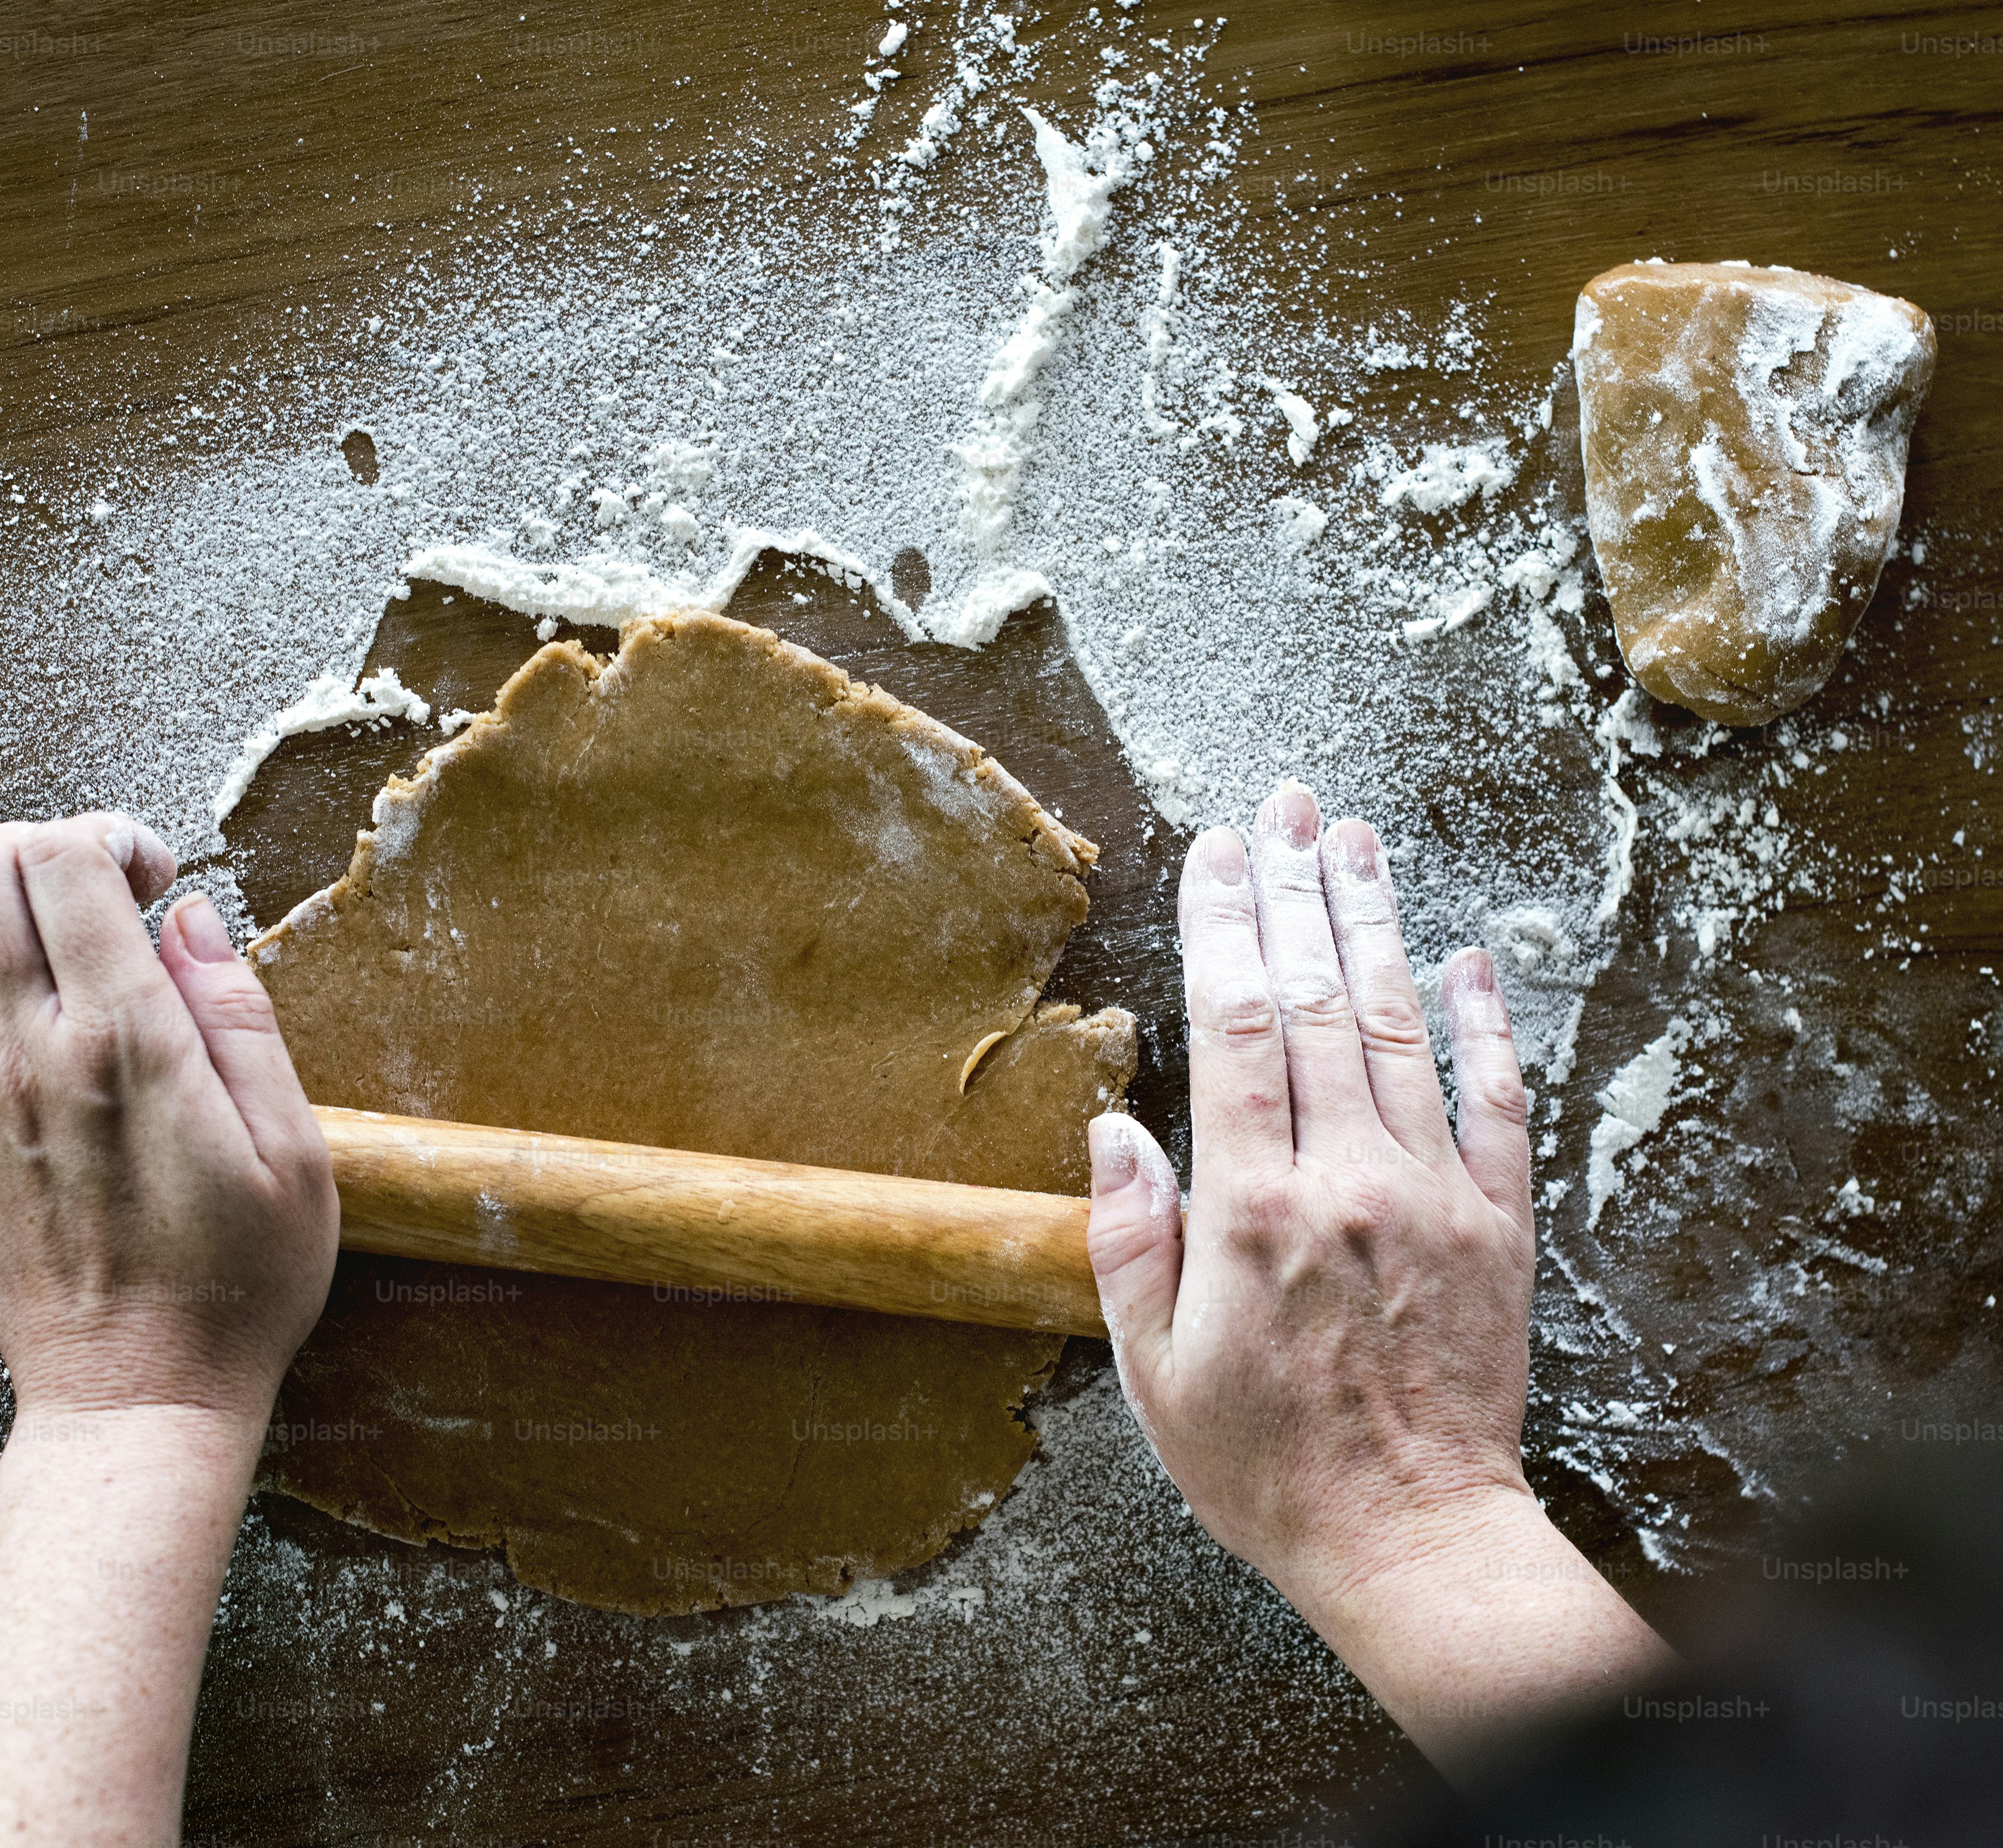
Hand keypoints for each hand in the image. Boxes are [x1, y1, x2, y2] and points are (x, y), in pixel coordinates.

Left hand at [0, 812, 337, 1421]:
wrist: (137, 1398)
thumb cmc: (235, 1284)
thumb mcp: (295, 1150)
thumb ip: (241, 1017)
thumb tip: (191, 921)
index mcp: (123, 1041)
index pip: (63, 859)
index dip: (113, 836)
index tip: (161, 882)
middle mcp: (25, 1051)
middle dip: (41, 847)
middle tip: (105, 899)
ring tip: (44, 942)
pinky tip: (6, 1017)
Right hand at [1087, 781, 1667, 1775]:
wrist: (1415, 1544)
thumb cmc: (1267, 1468)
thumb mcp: (1153, 1373)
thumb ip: (1130, 1240)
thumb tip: (1117, 1126)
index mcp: (1254, 1211)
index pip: (1240, 1028)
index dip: (1227, 926)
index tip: (1220, 848)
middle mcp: (1350, 1181)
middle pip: (1323, 1002)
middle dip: (1299, 890)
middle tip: (1292, 803)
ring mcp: (1436, 1197)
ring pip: (1405, 1029)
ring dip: (1379, 925)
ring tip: (1359, 840)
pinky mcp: (1500, 1229)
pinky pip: (1497, 1103)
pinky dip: (1484, 1024)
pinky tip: (1469, 957)